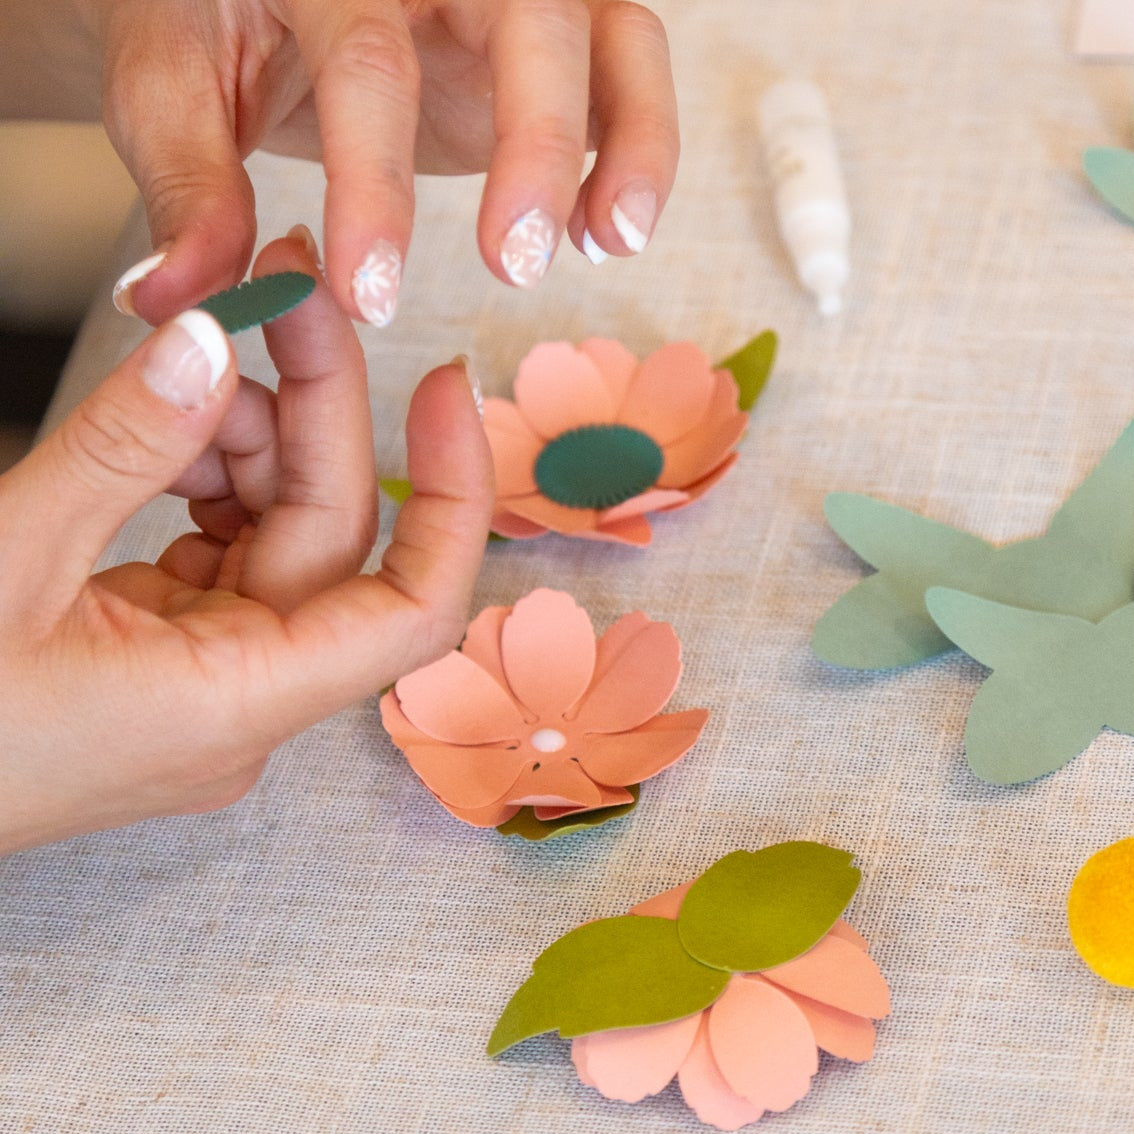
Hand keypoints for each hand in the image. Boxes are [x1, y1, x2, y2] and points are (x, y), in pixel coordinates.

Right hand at [0, 230, 492, 854]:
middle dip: (313, 406)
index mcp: (233, 703)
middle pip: (332, 535)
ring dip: (245, 436)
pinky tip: (165, 430)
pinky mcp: (172, 655)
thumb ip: (120, 448)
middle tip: (281, 287)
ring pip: (279, 532)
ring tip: (179, 363)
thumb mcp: (4, 560)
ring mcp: (210, 679)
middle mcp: (246, 699)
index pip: (415, 611)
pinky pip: (225, 548)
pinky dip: (204, 479)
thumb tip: (210, 341)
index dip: (454, 495)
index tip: (448, 385)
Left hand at [84, 0, 679, 323]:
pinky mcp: (564, 21)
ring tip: (607, 245)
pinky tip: (609, 230)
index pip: (368, 63)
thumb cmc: (218, 24)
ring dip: (626, 141)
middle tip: (512, 265)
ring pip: (609, 29)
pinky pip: (633, 63)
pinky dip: (643, 146)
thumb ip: (189, 187)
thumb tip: (178, 298)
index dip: (374, 187)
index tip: (370, 296)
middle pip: (525, 18)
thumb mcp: (174, 90)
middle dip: (533, 148)